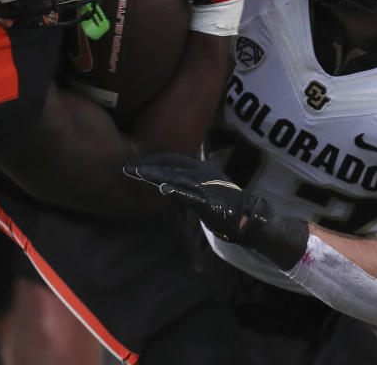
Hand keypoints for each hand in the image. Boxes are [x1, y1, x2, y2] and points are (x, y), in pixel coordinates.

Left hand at [123, 153, 308, 268]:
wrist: (249, 218)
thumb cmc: (225, 205)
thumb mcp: (205, 187)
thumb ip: (189, 182)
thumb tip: (169, 180)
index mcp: (202, 167)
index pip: (173, 158)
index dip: (153, 158)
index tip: (134, 159)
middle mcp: (204, 172)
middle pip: (171, 165)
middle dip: (148, 165)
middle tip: (127, 165)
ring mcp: (207, 186)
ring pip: (176, 177)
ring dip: (155, 175)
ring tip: (137, 173)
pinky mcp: (210, 201)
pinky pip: (190, 194)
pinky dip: (176, 190)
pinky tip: (162, 188)